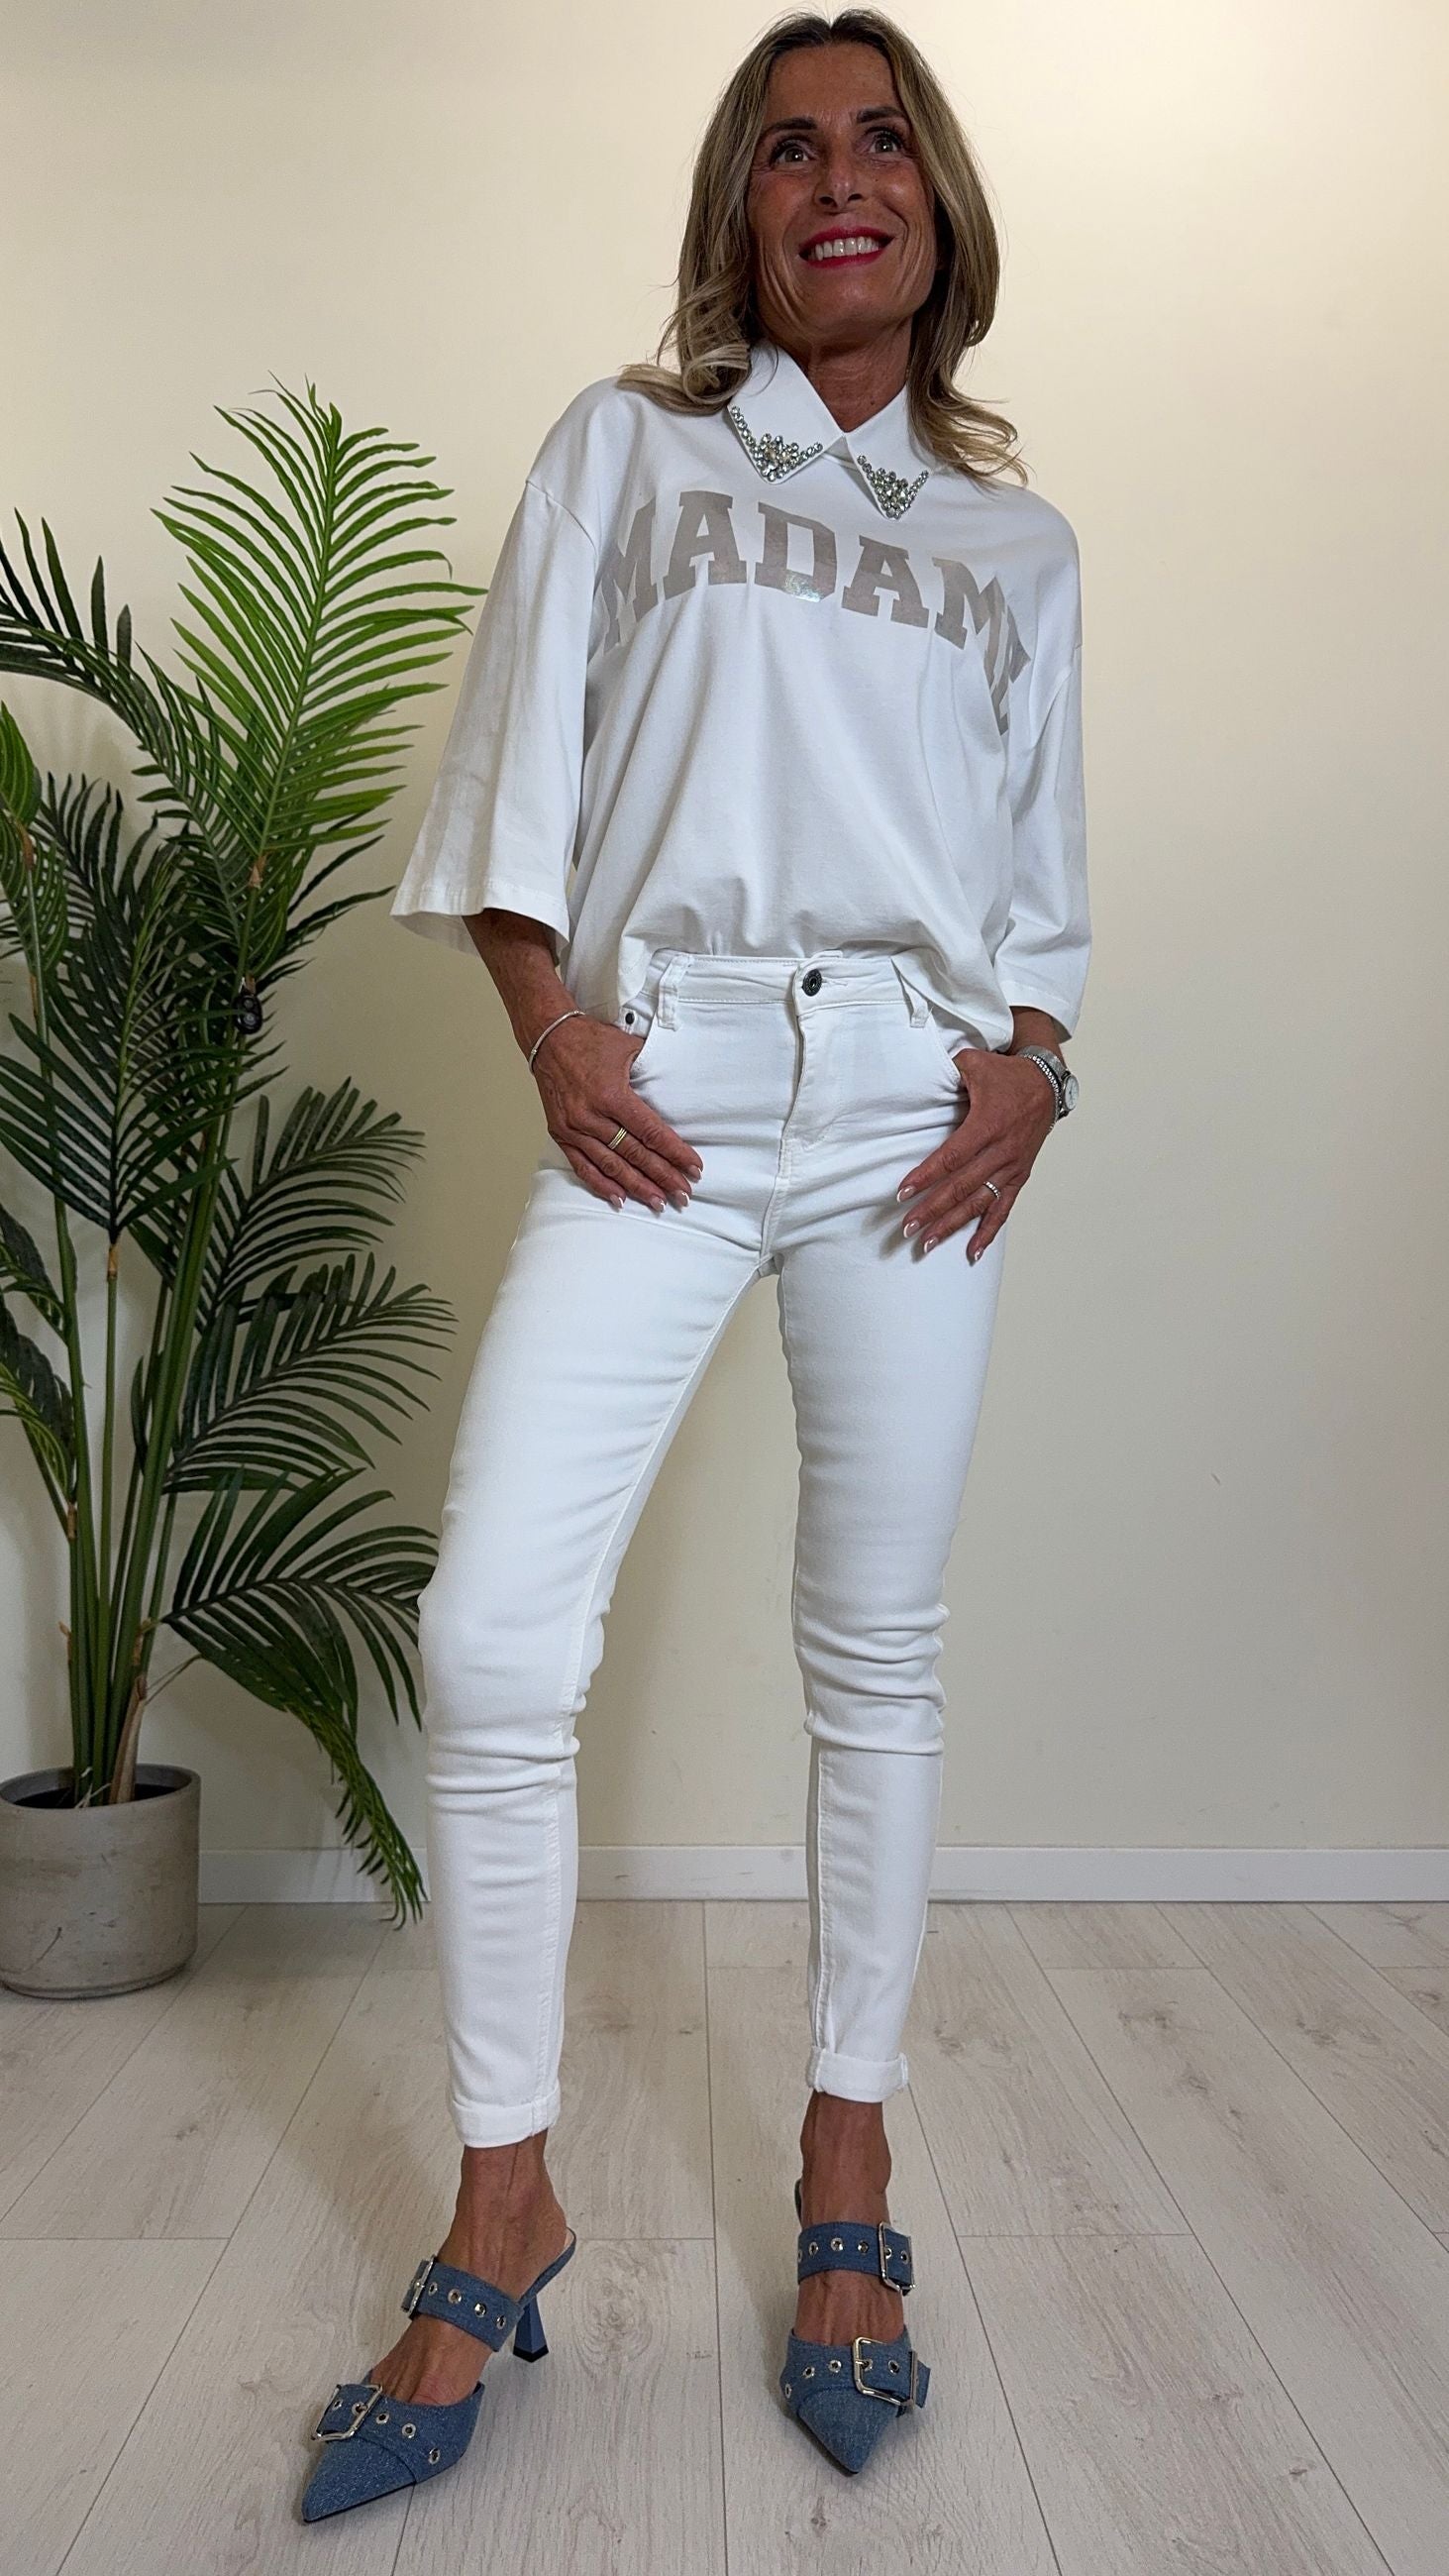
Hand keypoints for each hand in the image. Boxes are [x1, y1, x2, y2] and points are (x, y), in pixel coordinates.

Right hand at [531, 1013, 703, 1212]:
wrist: (547, 1037)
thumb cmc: (588, 1039)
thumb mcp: (627, 1047)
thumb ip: (651, 1070)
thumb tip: (676, 1085)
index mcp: (612, 1095)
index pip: (651, 1132)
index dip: (675, 1153)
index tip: (692, 1168)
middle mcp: (592, 1116)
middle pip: (635, 1155)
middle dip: (663, 1177)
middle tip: (683, 1194)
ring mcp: (575, 1128)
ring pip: (611, 1166)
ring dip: (637, 1186)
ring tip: (658, 1201)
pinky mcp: (561, 1134)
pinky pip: (583, 1166)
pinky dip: (601, 1184)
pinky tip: (620, 1198)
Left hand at [896, 1048, 1057, 1259]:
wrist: (1048, 1084)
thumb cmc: (1008, 1075)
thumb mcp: (975, 1063)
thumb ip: (948, 1070)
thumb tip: (920, 1075)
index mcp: (988, 1124)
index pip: (952, 1158)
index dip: (926, 1176)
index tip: (903, 1193)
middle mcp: (1001, 1151)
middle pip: (961, 1187)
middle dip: (932, 1210)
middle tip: (907, 1228)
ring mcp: (1012, 1167)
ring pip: (979, 1203)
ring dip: (952, 1225)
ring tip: (928, 1243)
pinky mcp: (1019, 1176)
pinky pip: (1003, 1209)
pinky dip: (988, 1232)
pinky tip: (972, 1252)